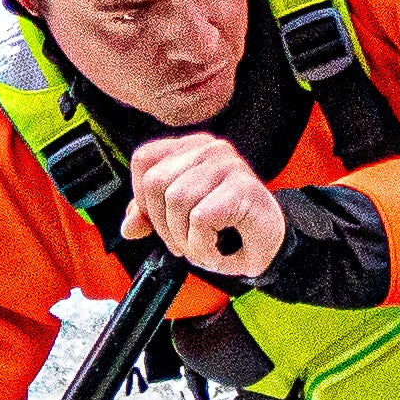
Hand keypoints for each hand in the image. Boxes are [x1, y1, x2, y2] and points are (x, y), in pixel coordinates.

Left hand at [123, 132, 285, 275]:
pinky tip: (215, 251)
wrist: (271, 245)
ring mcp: (227, 164)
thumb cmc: (230, 229)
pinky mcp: (242, 187)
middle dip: (162, 225)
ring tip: (201, 249)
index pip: (144, 160)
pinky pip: (200, 218)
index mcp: (191, 148)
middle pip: (156, 182)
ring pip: (176, 201)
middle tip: (182, 244)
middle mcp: (208, 149)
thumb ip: (151, 218)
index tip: (159, 223)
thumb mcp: (181, 222)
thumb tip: (128, 228)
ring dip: (184, 239)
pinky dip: (202, 245)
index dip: (141, 198)